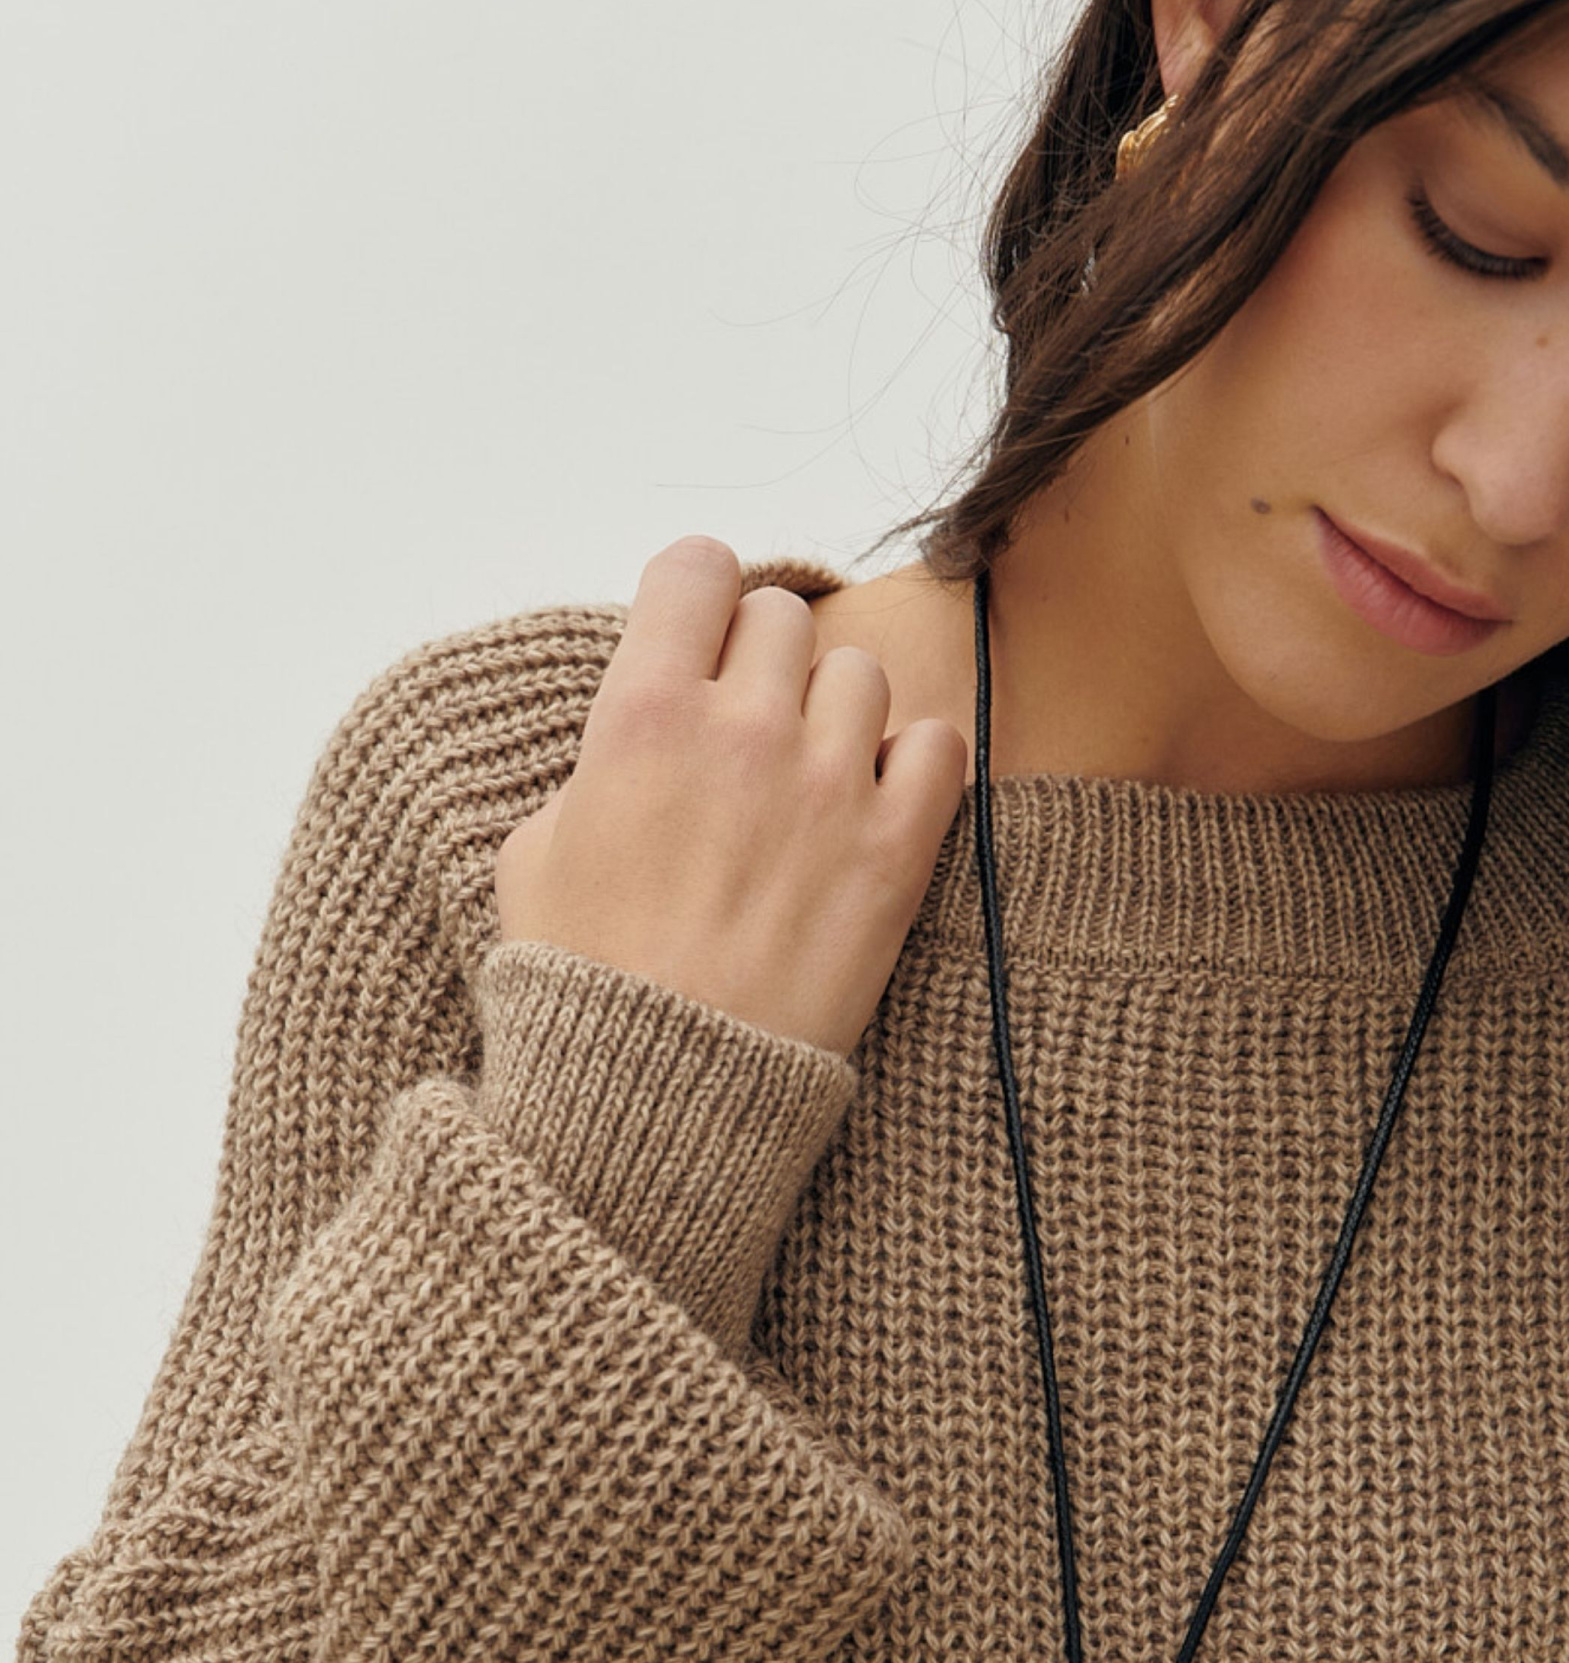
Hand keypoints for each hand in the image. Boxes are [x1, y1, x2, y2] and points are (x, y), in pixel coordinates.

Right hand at [493, 535, 968, 1058]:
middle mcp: (742, 730)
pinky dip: (916, 765)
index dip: (698, 598)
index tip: (700, 638)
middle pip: (782, 619)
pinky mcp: (893, 851)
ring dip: (838, 713)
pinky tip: (877, 806)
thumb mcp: (536, 850)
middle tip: (749, 729)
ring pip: (862, 674)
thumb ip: (595, 765)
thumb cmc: (584, 981)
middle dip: (764, 663)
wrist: (661, 1092)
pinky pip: (939, 748)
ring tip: (812, 777)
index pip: (696, 570)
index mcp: (641, 714)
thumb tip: (637, 743)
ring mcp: (827, 787)